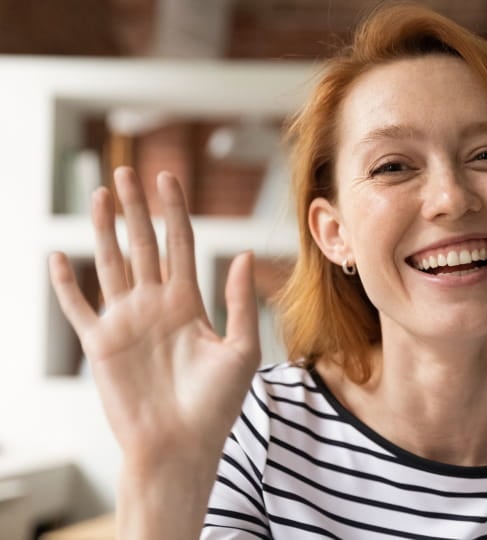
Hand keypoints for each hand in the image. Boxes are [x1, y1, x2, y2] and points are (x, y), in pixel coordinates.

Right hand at [49, 167, 260, 471]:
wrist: (182, 447)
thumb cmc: (216, 405)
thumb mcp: (240, 350)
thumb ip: (238, 302)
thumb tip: (242, 253)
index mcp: (188, 303)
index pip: (180, 245)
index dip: (174, 211)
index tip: (169, 178)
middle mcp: (155, 305)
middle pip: (143, 245)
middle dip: (135, 209)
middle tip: (126, 172)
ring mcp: (126, 322)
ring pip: (112, 264)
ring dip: (104, 231)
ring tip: (100, 196)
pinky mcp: (101, 345)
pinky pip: (78, 308)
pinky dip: (66, 284)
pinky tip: (60, 256)